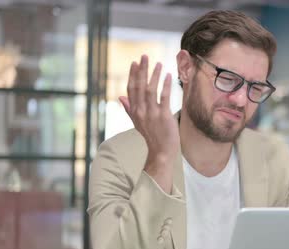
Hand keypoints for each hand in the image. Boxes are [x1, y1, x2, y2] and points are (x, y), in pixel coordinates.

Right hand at [118, 55, 177, 192]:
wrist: (161, 151)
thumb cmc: (151, 135)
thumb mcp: (137, 122)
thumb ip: (129, 108)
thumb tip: (120, 97)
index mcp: (134, 111)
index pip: (131, 89)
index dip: (133, 75)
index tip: (135, 62)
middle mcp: (141, 111)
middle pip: (139, 86)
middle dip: (142, 70)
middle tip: (145, 56)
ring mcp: (152, 114)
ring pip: (151, 90)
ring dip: (154, 75)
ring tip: (159, 63)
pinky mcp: (164, 116)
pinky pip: (164, 97)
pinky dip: (165, 85)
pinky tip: (168, 76)